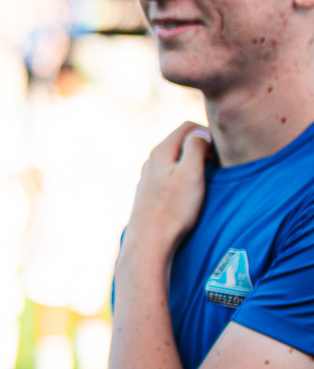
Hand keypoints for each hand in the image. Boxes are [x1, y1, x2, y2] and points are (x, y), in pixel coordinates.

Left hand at [123, 123, 213, 255]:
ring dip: (193, 163)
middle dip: (201, 147)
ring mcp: (148, 176)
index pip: (188, 127)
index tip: (220, 153)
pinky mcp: (150, 191)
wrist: (149, 241)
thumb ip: (196, 147)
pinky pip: (170, 174)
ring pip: (176, 158)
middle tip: (216, 166)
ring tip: (205, 179)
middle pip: (181, 141)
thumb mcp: (191, 173)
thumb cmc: (174, 209)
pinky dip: (184, 176)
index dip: (208, 134)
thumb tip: (201, 133)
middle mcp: (151, 160)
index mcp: (161, 151)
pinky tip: (190, 193)